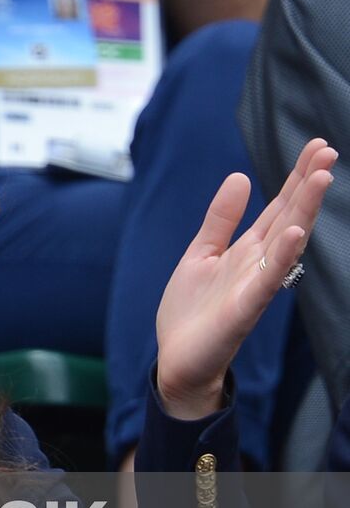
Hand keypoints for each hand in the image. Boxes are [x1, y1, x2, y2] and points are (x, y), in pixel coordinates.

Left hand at [156, 139, 336, 416]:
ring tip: (321, 177)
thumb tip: (240, 177)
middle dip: (307, 184)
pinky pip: (267, 279)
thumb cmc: (193, 311)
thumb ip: (220, 219)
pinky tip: (295, 233)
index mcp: (248, 250)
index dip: (296, 178)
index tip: (317, 146)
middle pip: (289, 216)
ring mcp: (255, 285)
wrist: (179, 360)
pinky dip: (282, 257)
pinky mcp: (244, 308)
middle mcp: (258, 264)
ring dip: (303, 210)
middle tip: (328, 149)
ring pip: (285, 242)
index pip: (279, 207)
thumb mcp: (201, 253)